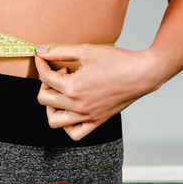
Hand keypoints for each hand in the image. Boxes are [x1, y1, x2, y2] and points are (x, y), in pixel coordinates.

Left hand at [34, 44, 158, 140]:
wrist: (142, 74)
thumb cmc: (117, 61)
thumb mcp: (85, 50)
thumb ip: (59, 52)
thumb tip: (40, 53)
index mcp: (73, 88)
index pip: (45, 78)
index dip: (41, 65)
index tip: (43, 59)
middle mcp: (77, 105)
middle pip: (44, 99)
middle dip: (46, 83)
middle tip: (61, 73)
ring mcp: (87, 116)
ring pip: (54, 121)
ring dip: (51, 107)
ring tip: (61, 94)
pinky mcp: (96, 121)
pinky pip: (74, 133)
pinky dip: (67, 125)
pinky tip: (70, 110)